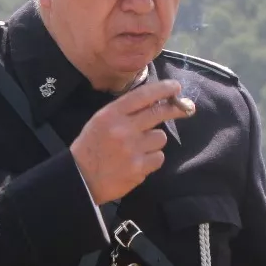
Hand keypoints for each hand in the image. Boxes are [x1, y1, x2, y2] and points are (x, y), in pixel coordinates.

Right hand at [70, 79, 194, 203]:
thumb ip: (125, 111)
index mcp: (112, 114)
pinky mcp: (139, 168)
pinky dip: (152, 160)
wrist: (80, 179)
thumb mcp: (101, 121)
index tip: (176, 87)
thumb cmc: (92, 147)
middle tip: (185, 107)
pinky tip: (138, 162)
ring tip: (138, 149)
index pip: (143, 95)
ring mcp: (132, 149)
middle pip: (159, 113)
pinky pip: (158, 158)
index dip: (163, 89)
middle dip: (175, 108)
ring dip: (154, 142)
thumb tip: (154, 101)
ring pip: (160, 137)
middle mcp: (123, 129)